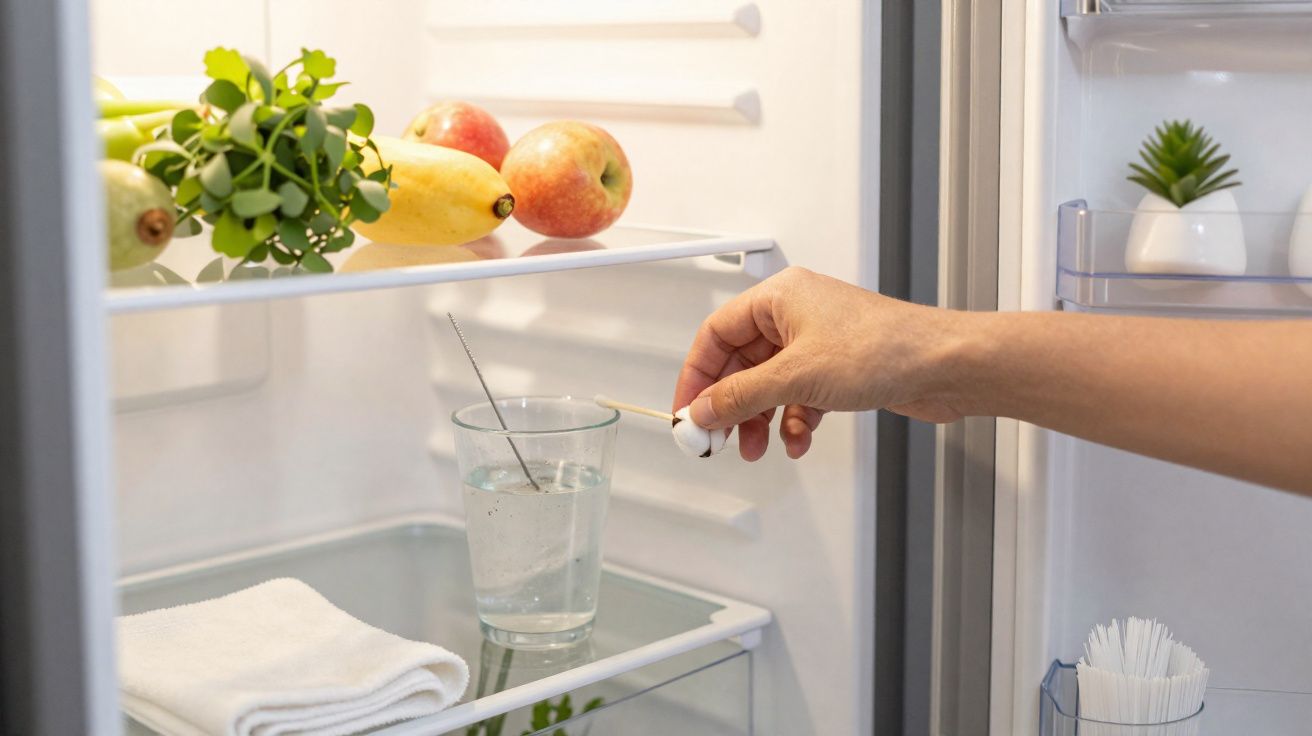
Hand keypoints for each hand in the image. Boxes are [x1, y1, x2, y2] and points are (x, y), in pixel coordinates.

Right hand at [672, 267, 967, 460]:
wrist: (945, 365)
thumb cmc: (886, 347)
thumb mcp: (797, 376)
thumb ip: (742, 396)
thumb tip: (704, 409)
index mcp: (780, 298)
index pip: (717, 333)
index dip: (697, 374)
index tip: (688, 410)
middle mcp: (796, 316)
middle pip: (741, 363)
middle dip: (730, 405)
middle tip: (717, 437)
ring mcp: (818, 343)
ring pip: (770, 385)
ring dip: (761, 419)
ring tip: (756, 447)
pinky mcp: (839, 369)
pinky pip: (799, 397)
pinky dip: (794, 421)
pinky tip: (799, 441)